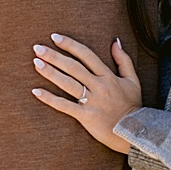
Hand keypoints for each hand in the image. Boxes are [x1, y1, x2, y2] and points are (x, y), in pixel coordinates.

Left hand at [32, 35, 141, 151]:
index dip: (70, 45)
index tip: (55, 37)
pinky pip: (65, 106)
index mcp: (108, 76)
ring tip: (36, 63)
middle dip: (54, 56)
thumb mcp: (133, 80)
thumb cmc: (133, 106)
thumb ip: (123, 60)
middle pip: (73, 67)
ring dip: (50, 72)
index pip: (86, 55)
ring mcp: (91, 101)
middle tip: (37, 47)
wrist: (135, 132)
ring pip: (68, 83)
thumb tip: (115, 41)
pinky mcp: (86, 116)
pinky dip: (50, 99)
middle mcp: (98, 86)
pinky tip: (36, 91)